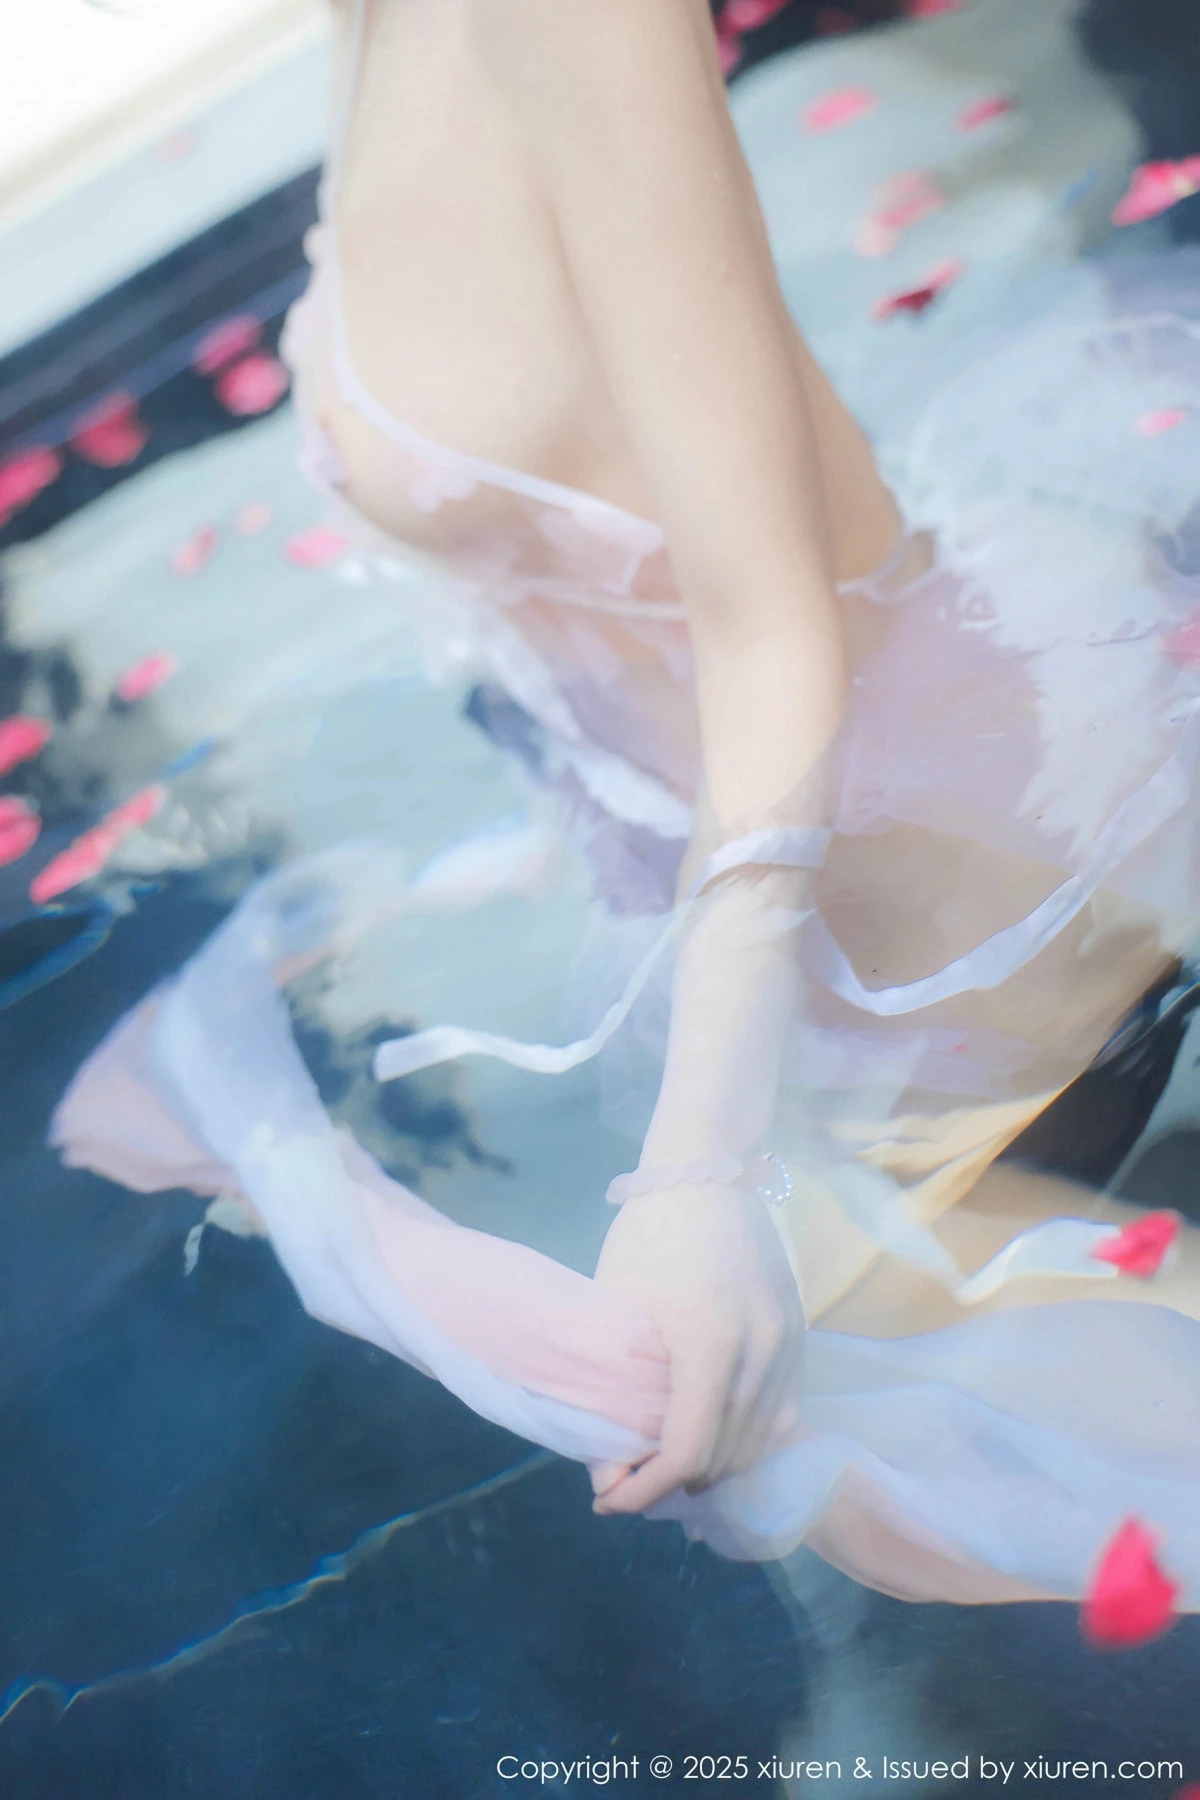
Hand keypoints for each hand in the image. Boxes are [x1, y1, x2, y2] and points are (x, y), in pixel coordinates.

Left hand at [590, 1180, 804, 1513]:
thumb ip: (610, 1393)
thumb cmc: (649, 1235)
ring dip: (714, 1465)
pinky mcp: (801, 1337)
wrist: (708, 1174)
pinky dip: (747, 1439)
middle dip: (675, 1483)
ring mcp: (789, 1345)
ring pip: (760, 1443)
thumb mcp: (616, 1310)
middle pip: (726, 1456)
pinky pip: (783, 1414)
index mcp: (709, 1342)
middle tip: (631, 1484)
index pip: (687, 1449)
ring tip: (667, 1466)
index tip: (610, 1499)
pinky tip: (711, 1437)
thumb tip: (605, 1471)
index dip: (646, 1489)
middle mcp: (761, 1351)